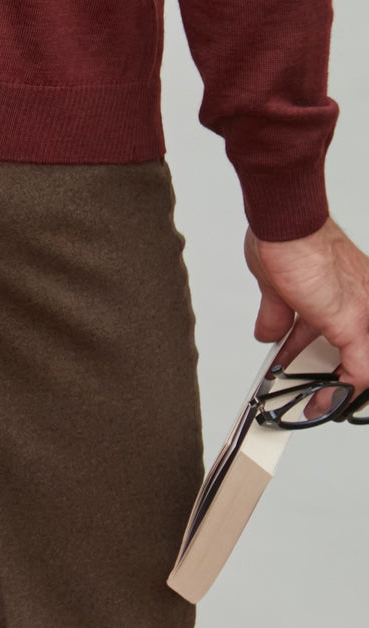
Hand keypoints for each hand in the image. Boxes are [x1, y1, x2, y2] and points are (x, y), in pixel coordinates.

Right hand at [245, 216, 368, 392]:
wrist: (287, 224)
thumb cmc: (287, 239)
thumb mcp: (277, 286)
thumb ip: (277, 313)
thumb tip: (269, 331)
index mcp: (349, 293)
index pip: (347, 336)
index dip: (333, 360)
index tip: (319, 378)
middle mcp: (364, 304)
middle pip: (355, 350)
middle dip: (334, 376)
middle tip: (318, 394)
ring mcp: (363, 315)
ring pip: (360, 364)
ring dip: (332, 388)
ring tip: (313, 403)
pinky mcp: (353, 326)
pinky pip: (356, 373)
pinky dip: (335, 393)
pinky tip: (318, 403)